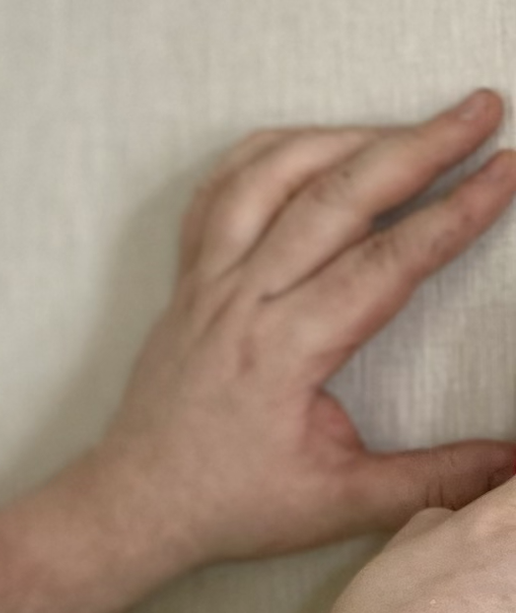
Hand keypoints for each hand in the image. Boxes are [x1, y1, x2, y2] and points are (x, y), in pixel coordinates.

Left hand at [77, 92, 515, 579]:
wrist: (133, 504)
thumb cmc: (232, 505)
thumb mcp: (342, 505)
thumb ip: (436, 481)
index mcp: (285, 351)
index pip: (386, 262)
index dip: (455, 211)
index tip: (509, 168)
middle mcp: (242, 300)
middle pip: (335, 196)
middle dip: (418, 144)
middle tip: (482, 106)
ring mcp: (206, 281)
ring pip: (271, 175)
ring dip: (346, 136)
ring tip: (412, 124)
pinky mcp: (187, 277)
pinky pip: (220, 190)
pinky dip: (270, 152)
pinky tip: (318, 143)